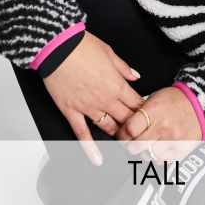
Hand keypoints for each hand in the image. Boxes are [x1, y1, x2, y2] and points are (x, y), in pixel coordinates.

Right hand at [42, 30, 144, 165]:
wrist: (58, 47)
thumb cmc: (81, 46)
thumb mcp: (109, 52)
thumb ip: (124, 68)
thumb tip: (135, 75)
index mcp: (116, 84)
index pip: (136, 103)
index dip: (143, 110)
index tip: (147, 114)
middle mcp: (104, 99)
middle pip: (125, 119)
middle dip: (134, 127)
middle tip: (138, 132)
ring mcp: (88, 107)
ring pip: (108, 127)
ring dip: (117, 135)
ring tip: (122, 141)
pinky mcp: (71, 111)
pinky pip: (82, 133)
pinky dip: (89, 148)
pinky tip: (97, 158)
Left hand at [115, 86, 201, 163]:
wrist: (199, 103)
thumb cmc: (174, 100)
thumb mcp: (153, 98)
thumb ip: (139, 114)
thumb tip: (124, 128)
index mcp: (153, 111)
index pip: (129, 129)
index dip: (122, 134)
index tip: (123, 134)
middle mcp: (162, 127)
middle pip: (136, 146)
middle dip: (131, 145)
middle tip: (132, 142)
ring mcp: (172, 140)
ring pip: (148, 156)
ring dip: (144, 153)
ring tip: (147, 145)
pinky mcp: (181, 150)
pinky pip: (163, 162)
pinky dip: (157, 158)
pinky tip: (158, 150)